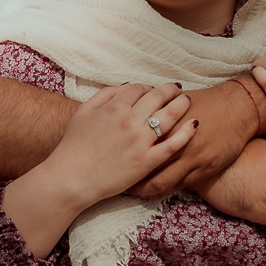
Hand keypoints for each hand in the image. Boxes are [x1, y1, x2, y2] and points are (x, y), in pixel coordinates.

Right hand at [3, 83, 196, 256]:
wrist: (71, 178)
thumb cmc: (73, 146)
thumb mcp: (83, 112)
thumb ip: (105, 95)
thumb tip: (127, 86)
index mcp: (115, 107)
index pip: (140, 88)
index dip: (148, 87)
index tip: (152, 91)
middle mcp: (130, 120)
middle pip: (159, 96)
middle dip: (170, 90)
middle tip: (177, 89)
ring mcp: (140, 141)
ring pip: (170, 115)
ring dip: (182, 104)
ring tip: (187, 101)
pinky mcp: (147, 162)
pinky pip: (173, 144)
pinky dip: (186, 133)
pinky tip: (194, 124)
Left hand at [127, 81, 256, 198]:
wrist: (238, 108)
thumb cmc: (206, 102)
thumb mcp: (176, 103)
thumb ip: (157, 112)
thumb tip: (134, 114)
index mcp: (166, 123)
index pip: (137, 145)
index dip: (122, 156)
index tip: (111, 161)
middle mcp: (176, 142)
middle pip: (145, 167)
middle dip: (129, 177)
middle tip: (117, 182)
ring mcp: (192, 158)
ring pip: (161, 182)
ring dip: (145, 190)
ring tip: (132, 191)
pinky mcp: (205, 169)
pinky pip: (179, 187)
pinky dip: (164, 190)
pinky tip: (155, 192)